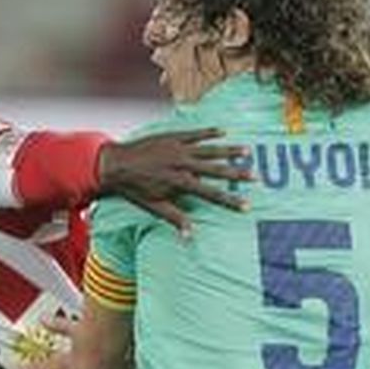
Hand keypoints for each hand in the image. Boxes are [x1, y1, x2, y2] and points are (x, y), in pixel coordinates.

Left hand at [98, 127, 251, 236]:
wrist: (114, 164)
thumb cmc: (133, 189)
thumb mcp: (154, 207)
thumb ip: (175, 218)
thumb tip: (190, 236)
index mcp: (180, 183)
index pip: (211, 194)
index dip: (230, 201)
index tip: (246, 206)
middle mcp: (183, 164)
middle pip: (216, 170)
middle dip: (237, 174)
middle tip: (255, 177)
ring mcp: (178, 148)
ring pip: (210, 149)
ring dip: (229, 150)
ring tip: (247, 152)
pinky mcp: (173, 137)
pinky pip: (196, 134)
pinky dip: (210, 133)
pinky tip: (224, 132)